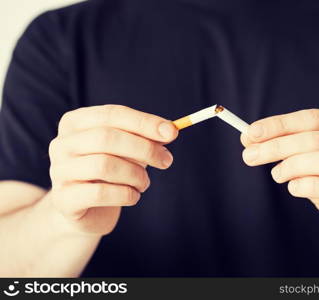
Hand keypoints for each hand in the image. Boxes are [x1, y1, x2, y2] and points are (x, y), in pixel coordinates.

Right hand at [49, 105, 177, 234]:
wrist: (84, 208)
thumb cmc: (110, 171)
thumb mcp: (127, 149)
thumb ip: (145, 137)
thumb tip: (169, 131)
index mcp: (75, 122)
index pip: (112, 114)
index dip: (144, 122)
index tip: (172, 133)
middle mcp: (62, 143)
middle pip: (107, 138)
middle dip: (144, 149)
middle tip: (166, 161)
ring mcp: (59, 171)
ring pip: (104, 165)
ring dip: (136, 175)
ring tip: (144, 182)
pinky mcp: (64, 199)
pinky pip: (100, 193)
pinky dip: (126, 194)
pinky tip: (133, 196)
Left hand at [241, 109, 318, 244]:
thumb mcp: (305, 156)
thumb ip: (282, 142)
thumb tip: (247, 135)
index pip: (314, 118)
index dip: (280, 124)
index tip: (250, 133)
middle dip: (278, 147)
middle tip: (249, 156)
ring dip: (293, 166)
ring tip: (277, 174)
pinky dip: (307, 186)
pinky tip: (294, 188)